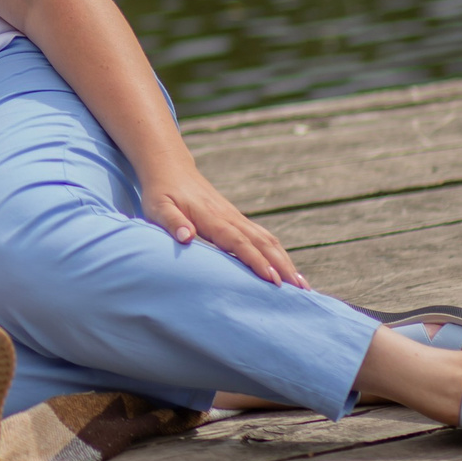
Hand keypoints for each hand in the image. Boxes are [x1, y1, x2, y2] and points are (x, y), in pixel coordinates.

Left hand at [138, 166, 306, 286]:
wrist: (170, 170)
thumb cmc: (161, 193)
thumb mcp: (158, 208)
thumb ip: (172, 223)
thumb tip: (187, 237)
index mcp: (212, 219)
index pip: (238, 242)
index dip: (256, 261)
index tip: (273, 280)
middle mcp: (230, 218)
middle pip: (263, 244)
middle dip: (283, 267)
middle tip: (302, 290)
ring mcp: (236, 219)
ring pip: (268, 241)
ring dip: (286, 262)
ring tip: (303, 286)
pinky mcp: (236, 220)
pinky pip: (263, 238)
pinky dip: (278, 254)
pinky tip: (287, 269)